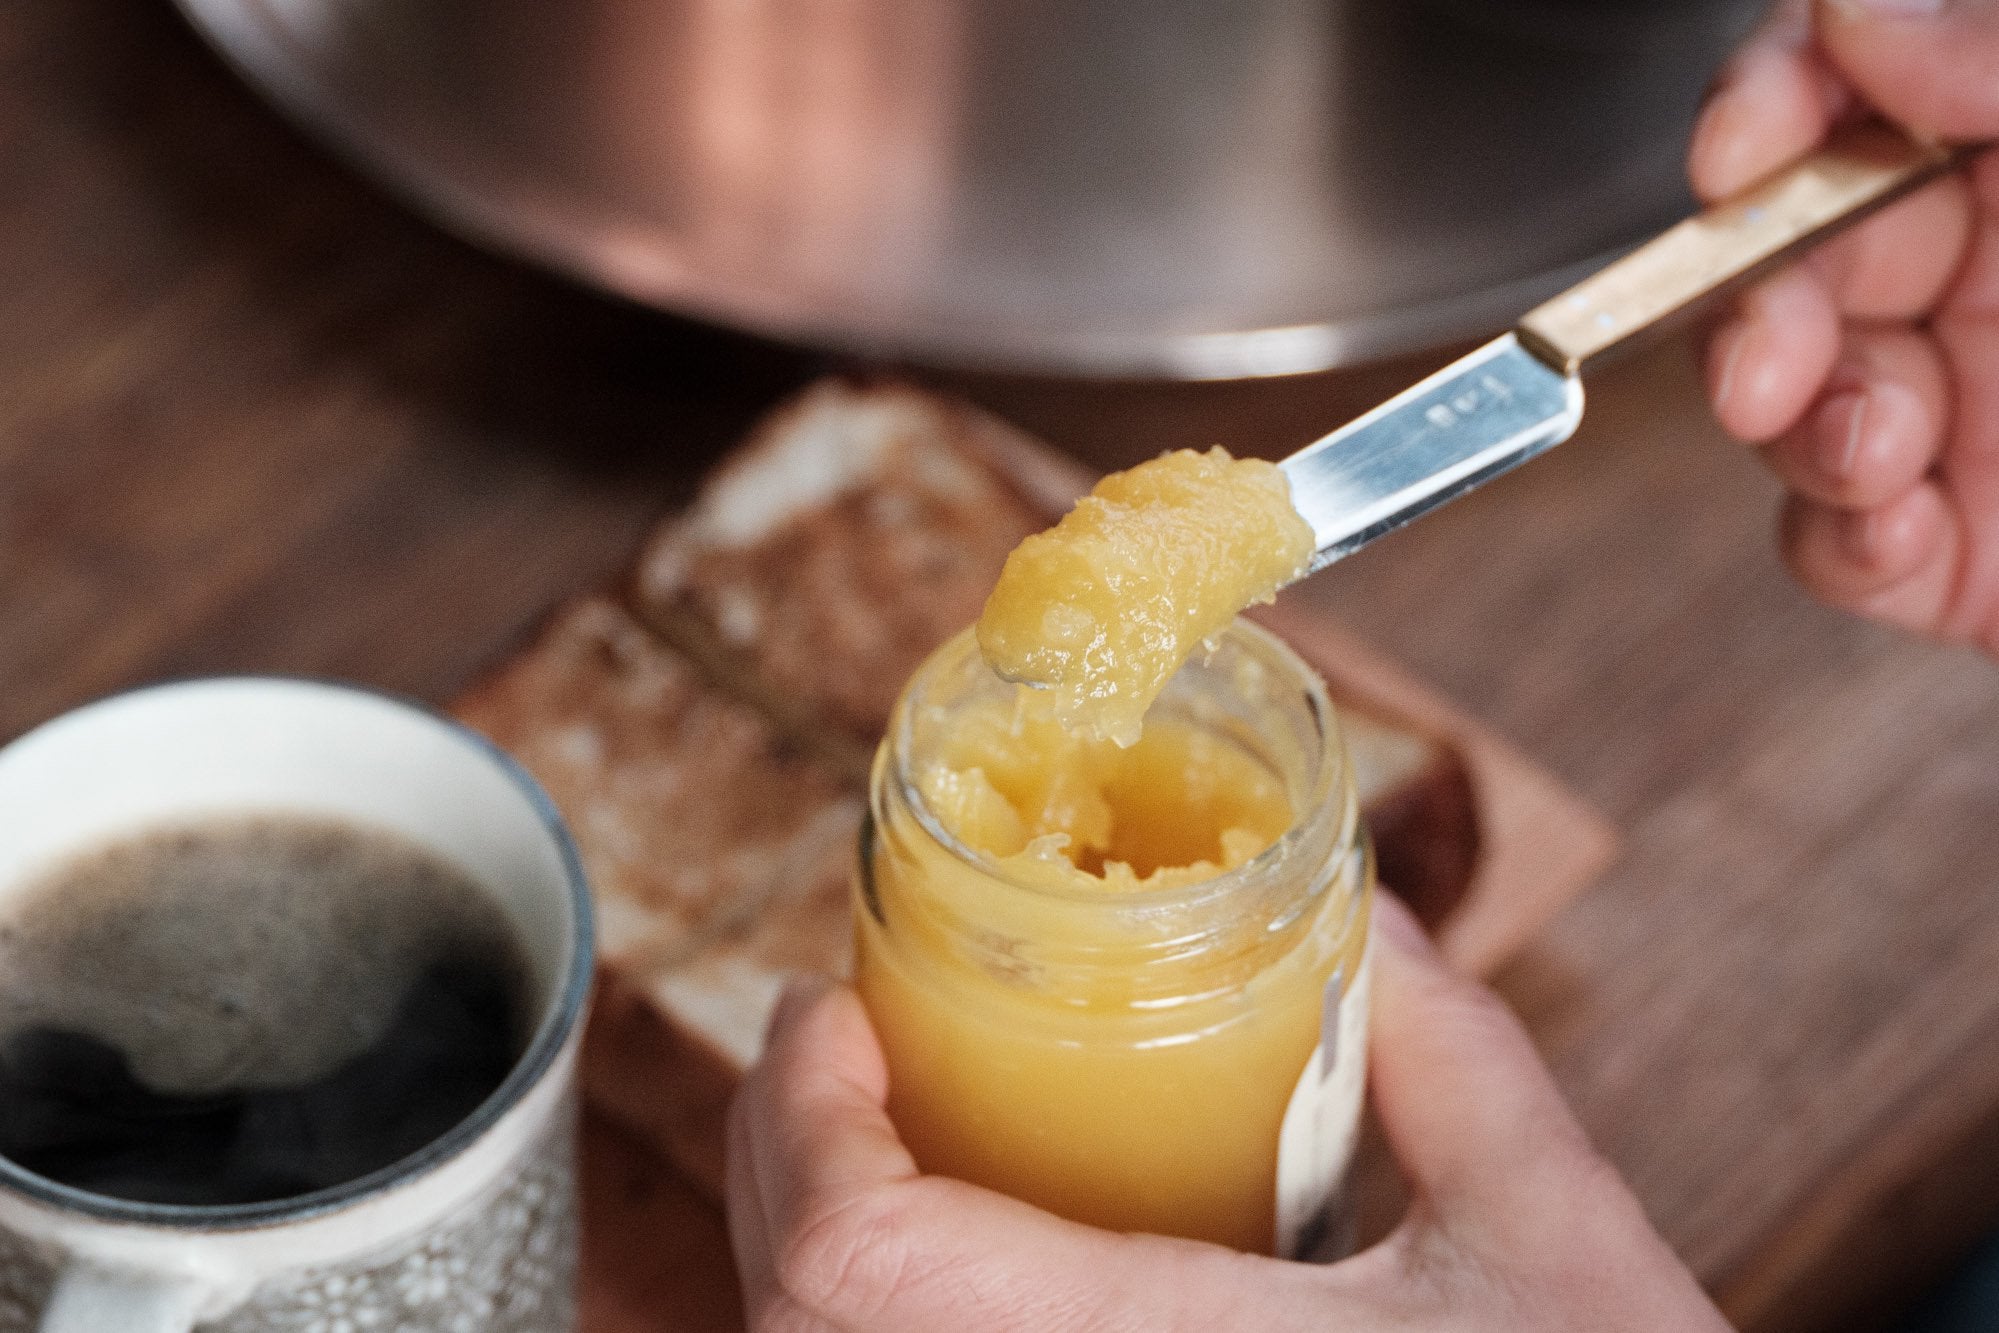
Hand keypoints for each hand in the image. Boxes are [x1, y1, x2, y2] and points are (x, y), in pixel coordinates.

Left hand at [724, 894, 1725, 1331]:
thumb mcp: (1555, 1234)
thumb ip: (1453, 1057)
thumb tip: (1363, 918)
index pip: (864, 1264)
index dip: (804, 1120)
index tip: (831, 1008)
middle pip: (798, 1319)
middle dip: (782, 1157)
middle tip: (838, 1045)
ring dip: (810, 1241)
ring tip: (874, 1131)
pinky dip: (863, 1320)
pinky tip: (943, 1255)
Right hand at [1690, 0, 1998, 651]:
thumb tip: (1860, 8)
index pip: (1853, 89)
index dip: (1773, 103)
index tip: (1743, 146)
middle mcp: (1983, 277)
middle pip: (1782, 251)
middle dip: (1747, 304)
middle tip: (1765, 360)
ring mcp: (1957, 413)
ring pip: (1780, 399)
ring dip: (1795, 429)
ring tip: (1875, 455)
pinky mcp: (1948, 552)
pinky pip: (1828, 543)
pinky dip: (1839, 545)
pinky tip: (1903, 536)